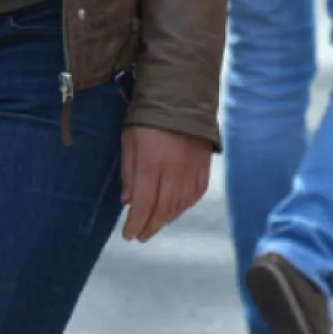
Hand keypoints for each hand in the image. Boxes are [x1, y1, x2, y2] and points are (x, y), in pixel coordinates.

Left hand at [119, 125, 209, 242]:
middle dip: (150, 226)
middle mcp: (174, 171)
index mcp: (152, 164)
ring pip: (180, 205)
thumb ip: (129, 173)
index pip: (144, 204)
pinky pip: (196, 194)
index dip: (136, 223)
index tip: (128, 235)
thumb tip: (129, 202)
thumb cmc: (147, 119)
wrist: (181, 97)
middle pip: (163, 209)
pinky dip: (185, 207)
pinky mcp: (204, 166)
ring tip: (155, 225)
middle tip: (141, 236)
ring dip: (167, 219)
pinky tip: (175, 210)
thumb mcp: (129, 142)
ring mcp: (192, 169)